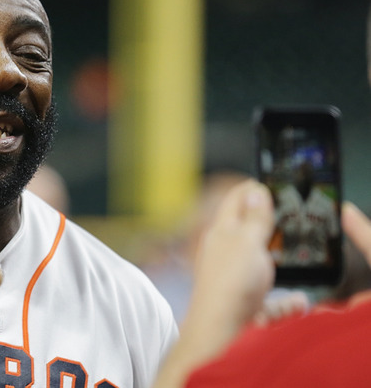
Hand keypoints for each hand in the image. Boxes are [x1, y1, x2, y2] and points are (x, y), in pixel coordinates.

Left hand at [189, 180, 275, 329]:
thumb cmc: (229, 283)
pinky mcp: (241, 304)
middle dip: (263, 224)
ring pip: (254, 264)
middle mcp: (221, 254)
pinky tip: (296, 301)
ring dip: (271, 260)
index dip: (250, 188)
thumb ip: (255, 218)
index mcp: (221, 232)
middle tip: (284, 218)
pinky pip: (266, 300)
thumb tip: (255, 190)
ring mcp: (230, 279)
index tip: (266, 182)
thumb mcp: (248, 241)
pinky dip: (281, 300)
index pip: (234, 200)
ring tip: (288, 255)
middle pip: (244, 232)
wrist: (218, 332)